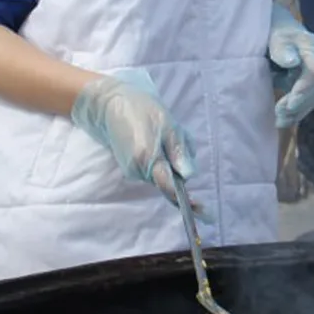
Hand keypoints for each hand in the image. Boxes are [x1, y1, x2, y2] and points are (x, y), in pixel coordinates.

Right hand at [71, 69, 200, 211]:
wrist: (111, 102)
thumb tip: (189, 176)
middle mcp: (138, 170)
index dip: (188, 201)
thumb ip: (179, 152)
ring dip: (171, 161)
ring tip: (165, 132)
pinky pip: (154, 169)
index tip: (203, 210)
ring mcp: (132, 169)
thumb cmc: (142, 110)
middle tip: (178, 137)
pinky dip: (162, 158)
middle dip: (180, 169)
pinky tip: (157, 136)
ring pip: (162, 175)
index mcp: (148, 160)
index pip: (171, 188)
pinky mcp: (130, 165)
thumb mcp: (168, 126)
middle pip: (169, 182)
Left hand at [267, 4, 313, 128]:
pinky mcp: (313, 89)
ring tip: (279, 120)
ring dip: (297, 112)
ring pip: (313, 99)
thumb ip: (283, 48)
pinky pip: (309, 103)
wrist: (284, 37)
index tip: (290, 101)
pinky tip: (283, 121)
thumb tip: (292, 61)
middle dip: (299, 104)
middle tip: (279, 112)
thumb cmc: (279, 36)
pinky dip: (297, 114)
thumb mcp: (277, 38)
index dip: (304, 88)